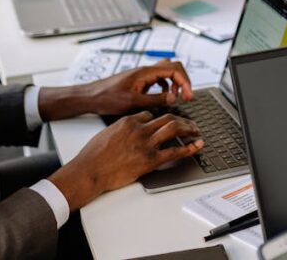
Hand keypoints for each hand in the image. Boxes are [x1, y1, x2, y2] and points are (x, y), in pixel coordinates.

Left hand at [38, 60, 193, 119]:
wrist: (90, 97)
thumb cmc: (107, 98)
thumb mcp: (133, 102)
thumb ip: (156, 100)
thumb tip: (173, 98)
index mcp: (145, 72)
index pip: (174, 70)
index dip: (185, 82)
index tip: (188, 96)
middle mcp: (145, 71)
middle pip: (173, 67)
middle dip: (183, 81)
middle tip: (187, 96)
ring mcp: (142, 75)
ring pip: (166, 72)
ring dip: (175, 84)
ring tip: (175, 98)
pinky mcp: (139, 81)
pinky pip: (158, 79)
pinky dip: (165, 87)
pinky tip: (162, 98)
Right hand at [48, 111, 202, 209]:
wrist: (89, 171)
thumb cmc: (93, 156)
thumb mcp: (107, 134)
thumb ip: (121, 130)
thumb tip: (128, 132)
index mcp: (128, 121)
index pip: (151, 114)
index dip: (161, 118)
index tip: (167, 123)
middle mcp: (140, 129)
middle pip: (167, 118)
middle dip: (182, 120)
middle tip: (190, 124)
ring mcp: (146, 144)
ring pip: (174, 129)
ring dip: (188, 129)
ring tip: (196, 131)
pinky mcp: (150, 160)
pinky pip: (174, 151)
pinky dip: (189, 148)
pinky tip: (196, 146)